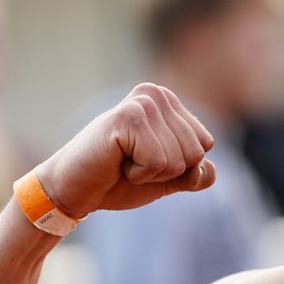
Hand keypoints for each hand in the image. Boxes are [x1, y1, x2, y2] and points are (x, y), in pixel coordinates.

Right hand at [37, 83, 216, 217]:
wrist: (75, 189)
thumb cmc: (118, 180)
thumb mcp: (167, 178)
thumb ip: (194, 174)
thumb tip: (209, 169)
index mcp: (169, 102)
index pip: (205, 143)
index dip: (179, 166)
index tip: (147, 160)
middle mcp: (157, 94)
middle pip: (195, 152)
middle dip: (167, 170)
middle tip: (132, 163)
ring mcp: (142, 104)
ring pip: (179, 159)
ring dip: (151, 172)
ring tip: (123, 161)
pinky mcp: (127, 118)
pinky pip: (158, 162)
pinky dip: (139, 173)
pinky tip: (116, 162)